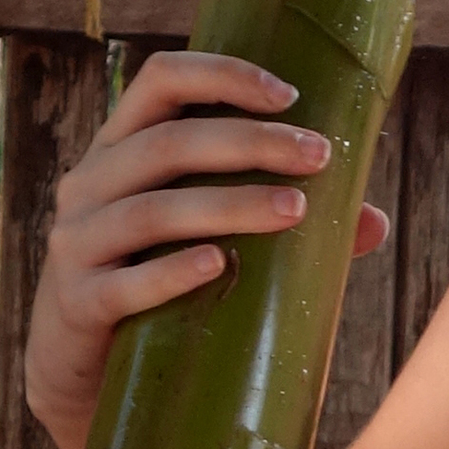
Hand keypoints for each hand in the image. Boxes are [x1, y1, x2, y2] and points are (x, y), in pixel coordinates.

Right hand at [25, 50, 390, 448]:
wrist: (88, 374)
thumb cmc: (162, 288)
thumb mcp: (208, 237)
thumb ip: (277, 219)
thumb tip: (372, 221)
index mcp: (120, 148)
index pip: (161, 80)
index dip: (223, 75)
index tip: (290, 95)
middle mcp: (90, 184)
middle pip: (168, 143)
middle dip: (250, 143)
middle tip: (317, 156)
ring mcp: (76, 243)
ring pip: (153, 211)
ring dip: (229, 205)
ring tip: (294, 211)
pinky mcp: (78, 302)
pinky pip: (126, 283)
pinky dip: (173, 272)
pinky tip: (219, 266)